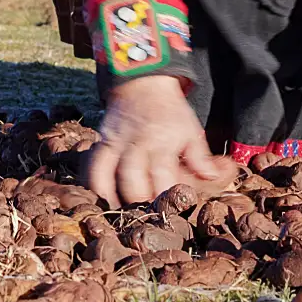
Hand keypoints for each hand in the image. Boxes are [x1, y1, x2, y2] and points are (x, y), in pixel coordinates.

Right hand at [85, 75, 233, 207]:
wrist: (143, 82)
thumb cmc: (170, 111)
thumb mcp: (190, 130)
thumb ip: (200, 157)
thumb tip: (212, 178)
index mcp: (161, 143)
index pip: (161, 179)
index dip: (164, 200)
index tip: (168, 215)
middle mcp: (135, 144)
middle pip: (131, 183)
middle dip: (136, 205)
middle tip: (143, 219)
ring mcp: (114, 143)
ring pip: (103, 176)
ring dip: (109, 198)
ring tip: (117, 213)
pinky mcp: (99, 141)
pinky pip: (89, 166)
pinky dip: (91, 184)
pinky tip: (98, 198)